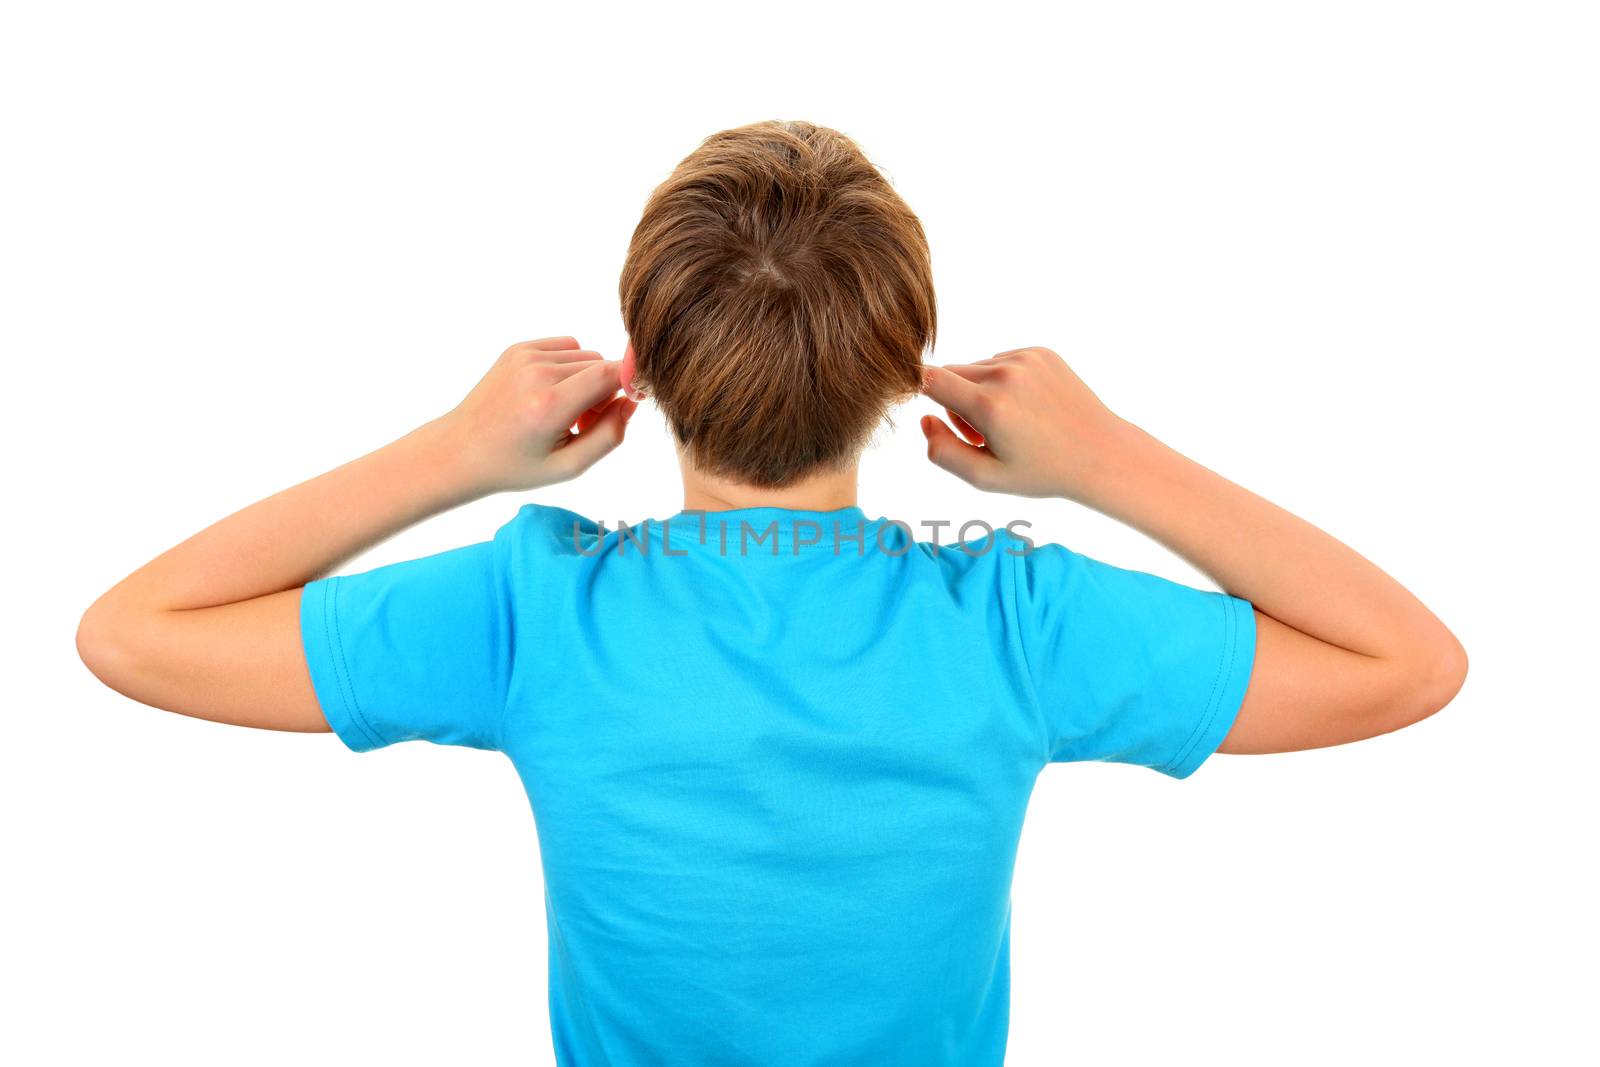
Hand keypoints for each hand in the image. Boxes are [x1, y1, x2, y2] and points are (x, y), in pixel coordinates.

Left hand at [441, 336, 636, 493]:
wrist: (462, 450)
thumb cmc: (516, 465)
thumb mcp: (569, 467)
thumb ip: (610, 436)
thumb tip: (632, 401)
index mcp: (549, 406)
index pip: (609, 374)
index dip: (629, 384)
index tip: (630, 403)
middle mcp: (536, 373)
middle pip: (600, 364)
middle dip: (605, 391)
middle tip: (583, 423)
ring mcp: (525, 356)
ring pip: (586, 355)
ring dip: (586, 379)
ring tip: (565, 410)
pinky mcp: (519, 348)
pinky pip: (567, 347)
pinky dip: (569, 368)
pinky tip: (551, 393)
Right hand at [919, 346, 1127, 501]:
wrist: (1100, 453)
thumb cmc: (1041, 472)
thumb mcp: (986, 477)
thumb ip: (943, 452)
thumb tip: (925, 419)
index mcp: (989, 406)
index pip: (930, 379)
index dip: (920, 390)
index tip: (930, 407)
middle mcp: (1006, 374)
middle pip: (951, 373)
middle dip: (954, 401)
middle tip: (980, 433)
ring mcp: (1026, 359)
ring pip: (977, 367)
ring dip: (980, 390)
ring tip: (1009, 422)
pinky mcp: (1041, 352)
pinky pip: (1002, 361)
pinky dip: (1004, 381)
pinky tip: (1027, 406)